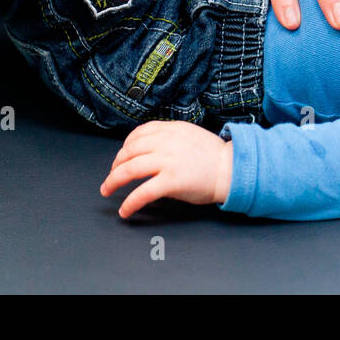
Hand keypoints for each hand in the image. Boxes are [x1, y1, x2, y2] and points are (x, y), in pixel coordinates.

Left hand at [100, 121, 232, 216]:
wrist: (231, 169)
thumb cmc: (213, 156)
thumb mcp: (188, 135)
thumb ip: (168, 138)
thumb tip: (148, 150)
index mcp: (170, 129)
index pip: (138, 133)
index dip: (125, 146)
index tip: (121, 156)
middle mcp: (165, 143)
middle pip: (129, 152)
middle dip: (115, 165)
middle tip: (111, 176)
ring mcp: (167, 161)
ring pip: (129, 170)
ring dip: (113, 181)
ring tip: (108, 190)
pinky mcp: (170, 181)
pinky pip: (142, 192)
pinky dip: (130, 203)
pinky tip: (125, 210)